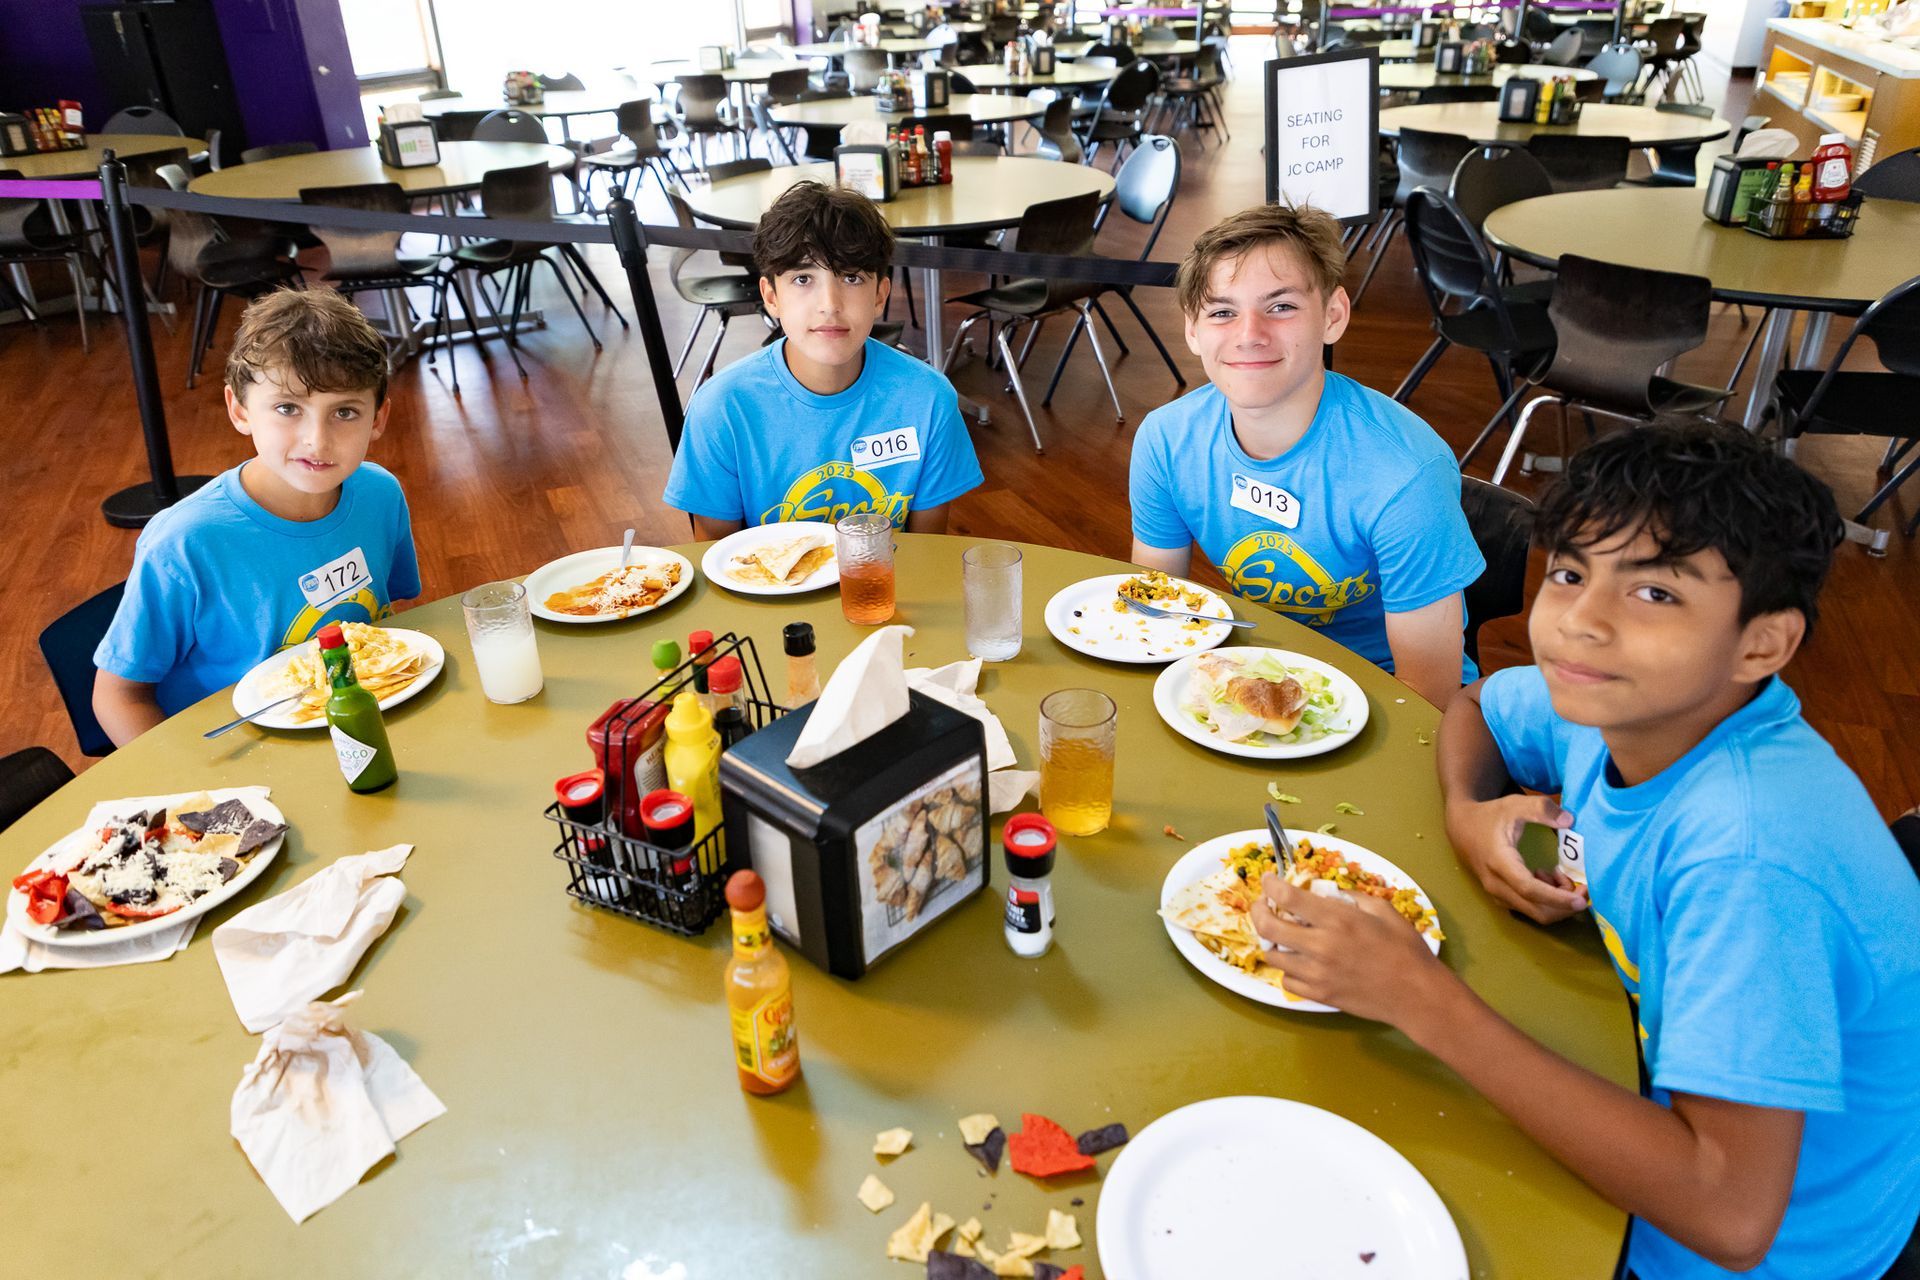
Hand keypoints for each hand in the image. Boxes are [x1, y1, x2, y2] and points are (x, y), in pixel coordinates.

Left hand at [1248, 874, 1447, 1024]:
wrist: (1416, 995)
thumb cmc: (1405, 949)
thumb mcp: (1382, 910)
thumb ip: (1351, 897)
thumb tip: (1327, 891)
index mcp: (1337, 919)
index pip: (1287, 896)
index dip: (1270, 885)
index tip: (1269, 881)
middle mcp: (1321, 945)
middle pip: (1267, 926)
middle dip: (1258, 910)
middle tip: (1264, 905)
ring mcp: (1317, 973)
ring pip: (1273, 955)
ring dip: (1273, 941)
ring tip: (1284, 935)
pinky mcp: (1319, 995)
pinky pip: (1287, 980)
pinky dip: (1288, 969)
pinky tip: (1300, 962)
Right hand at [1446, 793, 1586, 924]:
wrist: (1461, 827)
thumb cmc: (1489, 816)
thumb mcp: (1514, 804)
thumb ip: (1541, 808)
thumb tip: (1568, 821)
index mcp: (1500, 863)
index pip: (1529, 889)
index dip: (1557, 897)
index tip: (1581, 899)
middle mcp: (1496, 885)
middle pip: (1537, 910)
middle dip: (1565, 905)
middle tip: (1583, 887)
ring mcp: (1497, 894)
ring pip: (1534, 913)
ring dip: (1556, 903)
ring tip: (1560, 877)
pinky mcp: (1501, 898)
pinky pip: (1528, 909)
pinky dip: (1546, 901)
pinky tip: (1545, 878)